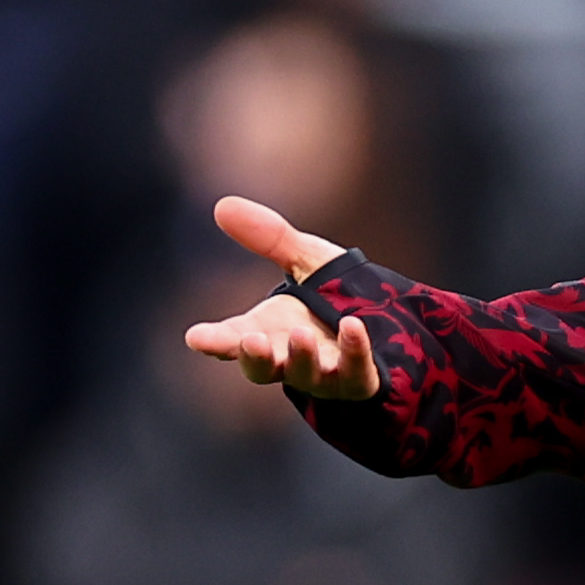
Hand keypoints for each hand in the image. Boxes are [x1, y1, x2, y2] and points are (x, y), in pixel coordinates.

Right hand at [181, 195, 380, 398]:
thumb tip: (223, 205)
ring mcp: (325, 374)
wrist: (387, 323)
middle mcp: (289, 359)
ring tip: (300, 335)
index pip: (232, 340)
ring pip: (306, 375)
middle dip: (254, 357)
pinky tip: (353, 327)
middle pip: (262, 368)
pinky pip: (356, 371)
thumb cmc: (332, 293)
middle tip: (250, 341)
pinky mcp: (361, 378)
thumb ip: (269, 238)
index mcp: (266, 332)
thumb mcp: (303, 259)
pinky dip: (353, 351)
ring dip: (301, 357)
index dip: (214, 341)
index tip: (196, 337)